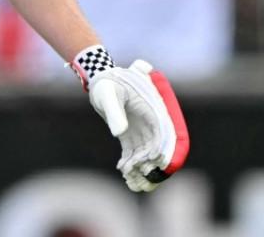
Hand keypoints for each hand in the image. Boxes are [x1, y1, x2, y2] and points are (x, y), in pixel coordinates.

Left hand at [72, 46, 190, 191]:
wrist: (100, 79)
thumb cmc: (106, 84)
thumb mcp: (108, 95)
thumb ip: (114, 112)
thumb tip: (120, 133)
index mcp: (152, 110)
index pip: (162, 134)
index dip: (160, 149)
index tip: (154, 162)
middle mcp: (150, 122)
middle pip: (158, 148)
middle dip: (153, 167)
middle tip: (145, 182)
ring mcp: (140, 129)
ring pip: (145, 153)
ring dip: (141, 169)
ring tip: (133, 184)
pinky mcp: (130, 133)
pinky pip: (133, 151)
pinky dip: (130, 163)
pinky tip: (123, 172)